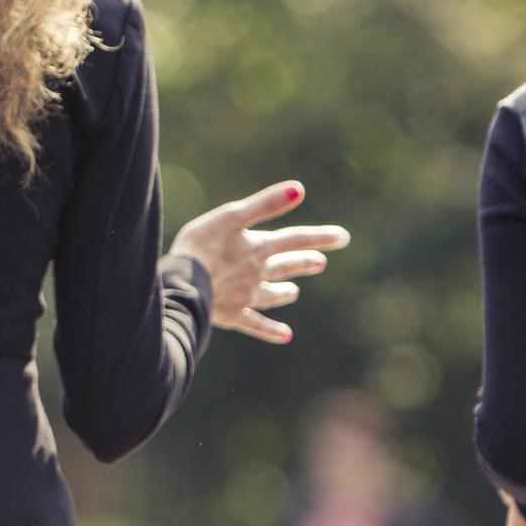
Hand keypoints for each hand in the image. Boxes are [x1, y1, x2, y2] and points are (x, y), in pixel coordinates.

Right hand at [167, 180, 349, 343]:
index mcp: (258, 248)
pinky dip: (271, 330)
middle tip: (322, 262)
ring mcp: (246, 297)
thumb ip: (265, 204)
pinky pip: (256, 324)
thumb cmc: (202, 246)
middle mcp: (257, 273)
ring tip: (295, 292)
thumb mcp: (231, 216)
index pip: (295, 239)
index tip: (343, 237)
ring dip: (285, 292)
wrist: (182, 285)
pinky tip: (286, 336)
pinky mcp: (232, 315)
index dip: (319, 237)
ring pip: (272, 295)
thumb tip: (299, 190)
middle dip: (304, 262)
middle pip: (286, 266)